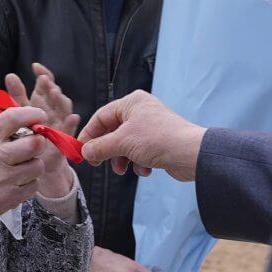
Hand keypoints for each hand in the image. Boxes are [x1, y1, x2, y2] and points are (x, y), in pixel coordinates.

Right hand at [0, 106, 49, 237]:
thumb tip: (24, 116)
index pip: (12, 118)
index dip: (32, 114)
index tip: (41, 115)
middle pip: (34, 143)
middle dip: (40, 142)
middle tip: (35, 144)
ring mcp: (3, 178)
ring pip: (38, 164)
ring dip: (34, 164)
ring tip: (23, 166)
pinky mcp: (11, 195)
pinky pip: (35, 183)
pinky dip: (30, 182)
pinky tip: (18, 181)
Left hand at [5, 63, 78, 196]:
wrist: (33, 160)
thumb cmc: (27, 134)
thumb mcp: (19, 112)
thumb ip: (17, 94)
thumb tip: (10, 75)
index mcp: (43, 100)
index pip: (46, 83)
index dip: (43, 74)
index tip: (35, 67)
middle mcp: (53, 109)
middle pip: (55, 93)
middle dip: (50, 85)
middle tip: (43, 79)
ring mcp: (60, 122)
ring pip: (64, 108)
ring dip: (61, 100)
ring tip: (55, 93)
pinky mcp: (64, 137)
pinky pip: (70, 129)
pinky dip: (72, 123)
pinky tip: (72, 117)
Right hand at [78, 91, 206, 180]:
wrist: (190, 154)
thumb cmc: (159, 139)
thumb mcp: (122, 143)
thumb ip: (100, 147)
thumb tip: (85, 152)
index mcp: (132, 103)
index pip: (101, 116)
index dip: (89, 134)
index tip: (80, 150)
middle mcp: (141, 112)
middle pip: (112, 132)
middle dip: (107, 150)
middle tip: (98, 163)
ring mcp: (150, 127)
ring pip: (125, 145)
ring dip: (122, 159)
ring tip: (124, 169)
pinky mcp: (158, 143)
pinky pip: (139, 153)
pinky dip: (138, 163)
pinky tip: (145, 169)